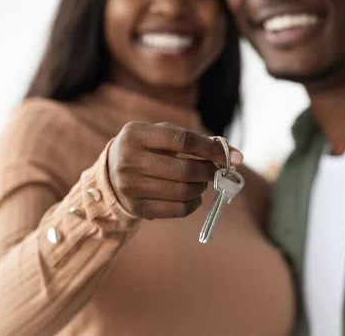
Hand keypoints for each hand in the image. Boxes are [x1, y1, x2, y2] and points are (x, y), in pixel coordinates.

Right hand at [108, 122, 242, 219]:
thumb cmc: (147, 148)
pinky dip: (194, 203)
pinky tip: (194, 196)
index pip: (183, 140)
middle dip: (209, 171)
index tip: (232, 157)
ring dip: (202, 187)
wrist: (111, 174)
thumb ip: (196, 139)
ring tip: (202, 182)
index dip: (211, 149)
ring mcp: (130, 186)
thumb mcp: (163, 134)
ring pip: (183, 191)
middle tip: (215, 171)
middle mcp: (129, 160)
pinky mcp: (136, 208)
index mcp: (135, 134)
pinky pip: (177, 210)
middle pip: (185, 169)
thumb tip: (233, 154)